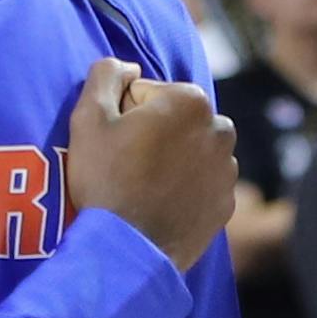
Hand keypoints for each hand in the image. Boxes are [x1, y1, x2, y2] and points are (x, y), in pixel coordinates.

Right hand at [66, 58, 237, 268]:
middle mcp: (220, 130)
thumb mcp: (89, 117)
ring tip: (142, 188)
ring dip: (170, 161)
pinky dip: (183, 190)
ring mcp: (228, 170)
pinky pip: (200, 185)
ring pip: (189, 153)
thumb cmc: (105, 180)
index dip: (124, 116)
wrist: (127, 251)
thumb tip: (127, 66)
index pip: (148, 94)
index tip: (115, 143)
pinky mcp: (226, 204)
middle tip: (126, 166)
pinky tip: (159, 205)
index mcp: (191, 101)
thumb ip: (106, 74)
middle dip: (153, 135)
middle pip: (174, 122)